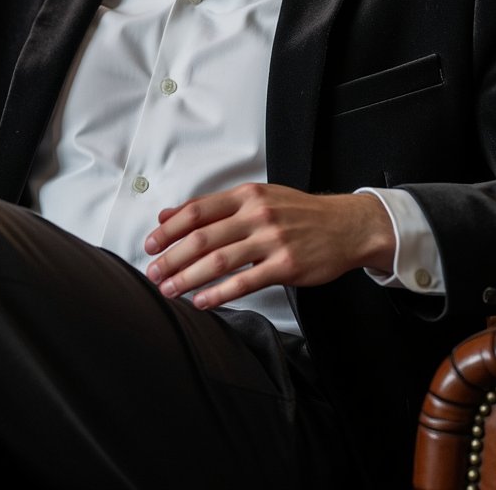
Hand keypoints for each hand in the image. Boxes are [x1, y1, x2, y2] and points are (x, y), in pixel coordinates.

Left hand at [143, 184, 395, 309]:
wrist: (346, 226)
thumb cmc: (297, 213)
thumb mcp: (258, 198)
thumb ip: (215, 207)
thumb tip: (169, 214)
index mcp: (247, 195)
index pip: (197, 211)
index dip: (169, 229)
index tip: (149, 245)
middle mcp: (257, 214)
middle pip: (203, 238)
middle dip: (172, 258)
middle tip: (153, 273)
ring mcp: (272, 240)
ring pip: (219, 261)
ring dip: (188, 278)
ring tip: (169, 290)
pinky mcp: (286, 265)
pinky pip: (245, 282)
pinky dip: (219, 293)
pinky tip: (201, 301)